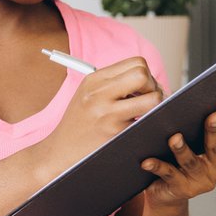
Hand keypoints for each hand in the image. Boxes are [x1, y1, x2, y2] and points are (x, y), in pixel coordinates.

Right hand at [33, 56, 162, 179]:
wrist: (58, 152)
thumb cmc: (77, 125)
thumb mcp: (88, 95)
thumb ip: (113, 84)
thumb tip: (148, 80)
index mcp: (94, 79)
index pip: (136, 63)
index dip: (147, 75)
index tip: (144, 89)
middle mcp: (99, 93)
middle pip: (143, 74)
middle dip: (154, 87)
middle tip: (149, 101)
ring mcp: (107, 113)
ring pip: (152, 98)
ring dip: (156, 106)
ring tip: (146, 115)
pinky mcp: (115, 132)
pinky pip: (146, 122)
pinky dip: (147, 124)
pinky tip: (137, 129)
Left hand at [139, 102, 215, 207]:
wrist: (166, 193)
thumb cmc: (180, 159)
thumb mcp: (194, 144)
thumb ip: (197, 127)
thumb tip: (193, 100)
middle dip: (214, 131)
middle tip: (213, 115)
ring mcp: (200, 181)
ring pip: (190, 161)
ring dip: (182, 149)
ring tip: (175, 138)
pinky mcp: (181, 189)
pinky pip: (168, 174)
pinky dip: (157, 166)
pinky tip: (147, 161)